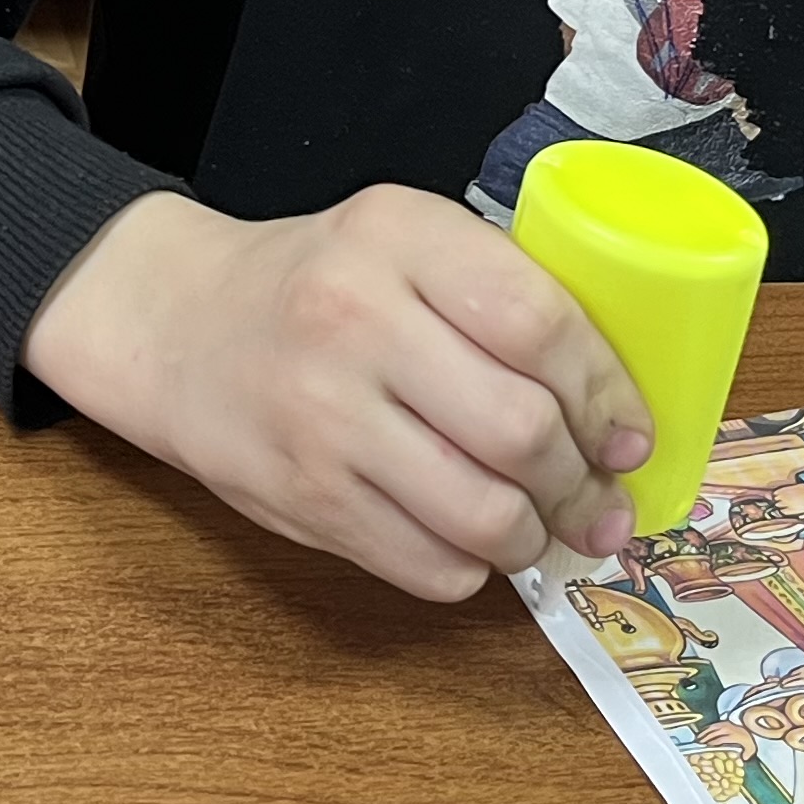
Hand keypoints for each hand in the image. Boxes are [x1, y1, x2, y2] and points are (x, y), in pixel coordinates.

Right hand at [19, 186, 648, 600]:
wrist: (176, 325)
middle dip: (581, 482)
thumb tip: (615, 413)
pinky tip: (469, 541)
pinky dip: (471, 567)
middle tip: (598, 500)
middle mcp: (354, 319)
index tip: (628, 434)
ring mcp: (321, 416)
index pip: (538, 322)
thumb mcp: (401, 242)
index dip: (605, 393)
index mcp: (397, 236)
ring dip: (534, 536)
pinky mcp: (301, 497)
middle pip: (519, 428)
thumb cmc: (315, 287)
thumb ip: (497, 294)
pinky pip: (427, 565)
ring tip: (541, 529)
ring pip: (482, 513)